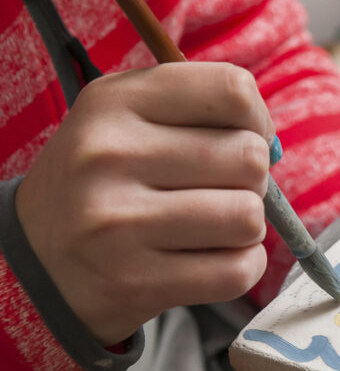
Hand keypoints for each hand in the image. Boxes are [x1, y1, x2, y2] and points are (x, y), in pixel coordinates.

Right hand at [16, 63, 274, 345]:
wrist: (38, 265)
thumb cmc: (106, 184)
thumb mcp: (127, 121)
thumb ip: (203, 113)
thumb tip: (271, 149)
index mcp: (113, 102)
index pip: (233, 89)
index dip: (257, 118)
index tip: (241, 138)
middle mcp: (109, 155)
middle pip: (249, 157)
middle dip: (251, 179)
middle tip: (216, 191)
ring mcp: (119, 222)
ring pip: (249, 216)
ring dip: (245, 227)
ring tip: (209, 227)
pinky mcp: (136, 282)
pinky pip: (238, 270)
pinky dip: (239, 267)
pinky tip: (206, 260)